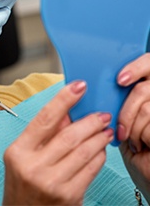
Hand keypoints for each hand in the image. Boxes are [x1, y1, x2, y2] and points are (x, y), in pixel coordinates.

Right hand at [3, 81, 112, 204]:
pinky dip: (99, 155)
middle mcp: (34, 167)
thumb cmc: (22, 183)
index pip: (44, 118)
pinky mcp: (69, 196)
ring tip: (105, 129)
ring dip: (99, 137)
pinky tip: (100, 148)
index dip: (63, 99)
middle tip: (102, 114)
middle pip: (69, 136)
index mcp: (18, 151)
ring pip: (84, 152)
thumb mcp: (23, 154)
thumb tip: (67, 111)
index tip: (79, 86)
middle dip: (90, 121)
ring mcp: (52, 183)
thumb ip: (43, 133)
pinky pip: (91, 169)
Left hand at [116, 53, 149, 199]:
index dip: (136, 67)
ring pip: (146, 108)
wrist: (147, 172)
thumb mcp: (121, 114)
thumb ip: (115, 96)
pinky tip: (141, 145)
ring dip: (132, 127)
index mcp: (149, 87)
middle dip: (127, 109)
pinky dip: (141, 138)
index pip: (149, 62)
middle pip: (144, 88)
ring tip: (131, 138)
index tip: (120, 80)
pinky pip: (149, 127)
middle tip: (119, 126)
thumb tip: (90, 83)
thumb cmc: (133, 143)